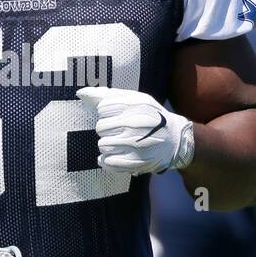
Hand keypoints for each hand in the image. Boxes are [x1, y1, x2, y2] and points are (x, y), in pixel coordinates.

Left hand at [76, 86, 194, 174]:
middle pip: (100, 127)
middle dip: (107, 129)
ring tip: (120, 142)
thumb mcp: (134, 99)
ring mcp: (136, 144)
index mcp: (136, 105)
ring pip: (102, 145)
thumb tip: (80, 93)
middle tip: (119, 130)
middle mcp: (136, 124)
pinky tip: (116, 154)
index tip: (117, 115)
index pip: (103, 108)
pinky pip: (108, 162)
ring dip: (108, 144)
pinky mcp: (136, 163)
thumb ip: (106, 95)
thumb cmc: (149, 116)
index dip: (107, 112)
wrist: (175, 139)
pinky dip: (107, 160)